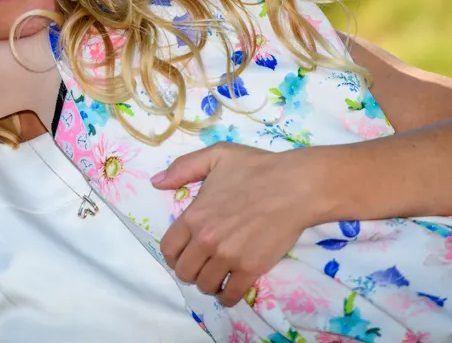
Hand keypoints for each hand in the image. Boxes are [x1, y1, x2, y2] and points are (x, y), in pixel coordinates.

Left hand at [150, 142, 323, 306]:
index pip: (168, 249)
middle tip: (201, 264)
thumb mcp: (216, 156)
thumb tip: (156, 183)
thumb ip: (183, 168)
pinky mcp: (251, 269)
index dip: (173, 255)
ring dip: (208, 283)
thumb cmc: (257, 168)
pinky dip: (226, 296)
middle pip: (184, 272)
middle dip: (189, 270)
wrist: (295, 186)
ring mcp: (228, 257)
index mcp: (194, 216)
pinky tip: (228, 289)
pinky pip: (230, 295)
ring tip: (216, 275)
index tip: (183, 254)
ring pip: (205, 285)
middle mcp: (207, 240)